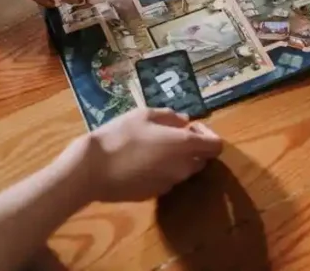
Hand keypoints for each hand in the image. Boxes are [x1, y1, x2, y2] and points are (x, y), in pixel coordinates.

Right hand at [75, 108, 222, 201]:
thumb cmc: (120, 136)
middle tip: (171, 135)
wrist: (92, 170)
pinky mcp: (156, 194)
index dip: (208, 134)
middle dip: (193, 147)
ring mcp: (170, 183)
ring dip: (178, 159)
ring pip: (184, 170)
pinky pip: (168, 179)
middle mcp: (182, 167)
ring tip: (153, 148)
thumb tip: (185, 121)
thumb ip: (170, 116)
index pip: (216, 146)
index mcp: (184, 145)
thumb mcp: (144, 115)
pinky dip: (163, 170)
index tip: (191, 126)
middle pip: (202, 159)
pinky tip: (141, 162)